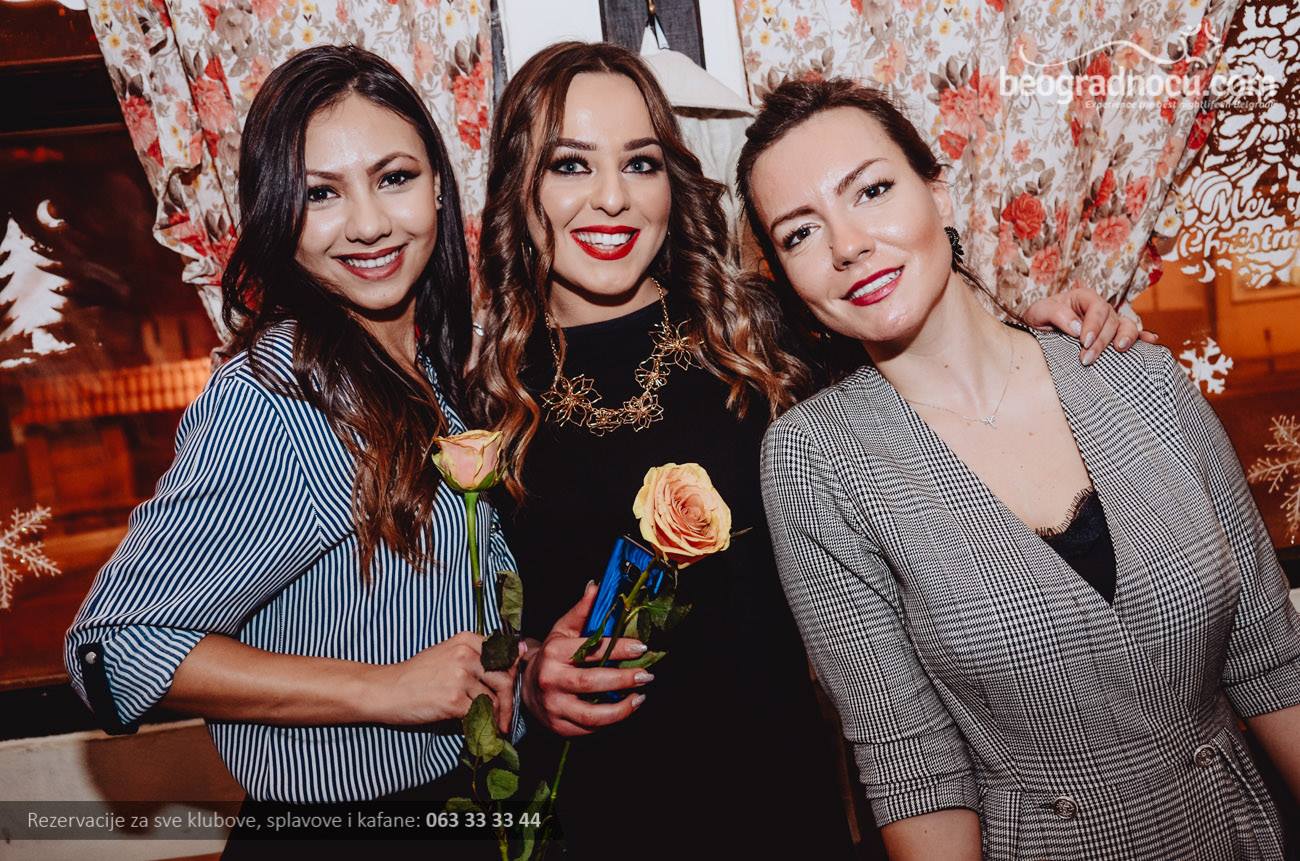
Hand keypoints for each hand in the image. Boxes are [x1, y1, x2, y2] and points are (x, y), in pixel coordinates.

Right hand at [375, 631, 522, 732]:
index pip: (504, 656)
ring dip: (495, 716)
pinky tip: (477, 730)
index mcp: (466, 640)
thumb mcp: (446, 653)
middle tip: (505, 717)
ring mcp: (459, 678)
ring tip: (493, 727)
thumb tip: (517, 653)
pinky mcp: (453, 701)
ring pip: (493, 699)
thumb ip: (477, 655)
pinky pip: (479, 714)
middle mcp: (465, 655)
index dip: (510, 675)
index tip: (510, 690)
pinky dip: (481, 724)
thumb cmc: (417, 674)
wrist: (386, 690)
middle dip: (508, 701)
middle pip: (504, 679)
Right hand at [520, 582, 651, 736]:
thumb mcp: (562, 631)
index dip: (618, 648)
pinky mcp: (559, 727)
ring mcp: (554, 707)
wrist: (524, 686)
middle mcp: (551, 680)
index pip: (590, 650)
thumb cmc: (551, 655)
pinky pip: (588, 729)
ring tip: (640, 698)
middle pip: (591, 683)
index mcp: (554, 653)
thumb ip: (581, 611)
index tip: (641, 647)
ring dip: (621, 709)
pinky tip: (623, 709)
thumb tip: (596, 586)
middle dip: (623, 680)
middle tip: (647, 675)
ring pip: (591, 715)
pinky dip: (609, 721)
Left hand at [1022, 286, 1158, 364]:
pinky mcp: (1113, 336)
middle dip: (1102, 341)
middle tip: (1087, 359)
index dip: (1093, 325)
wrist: (1038, 331)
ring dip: (1126, 338)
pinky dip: (1144, 338)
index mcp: (1084, 298)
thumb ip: (1055, 314)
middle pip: (1111, 321)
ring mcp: (1110, 322)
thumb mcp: (1038, 312)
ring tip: (1120, 350)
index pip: (1097, 308)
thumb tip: (1076, 327)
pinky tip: (1151, 342)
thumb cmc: (1039, 319)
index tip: (1084, 341)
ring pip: (1126, 326)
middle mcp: (1100, 309)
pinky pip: (1134, 335)